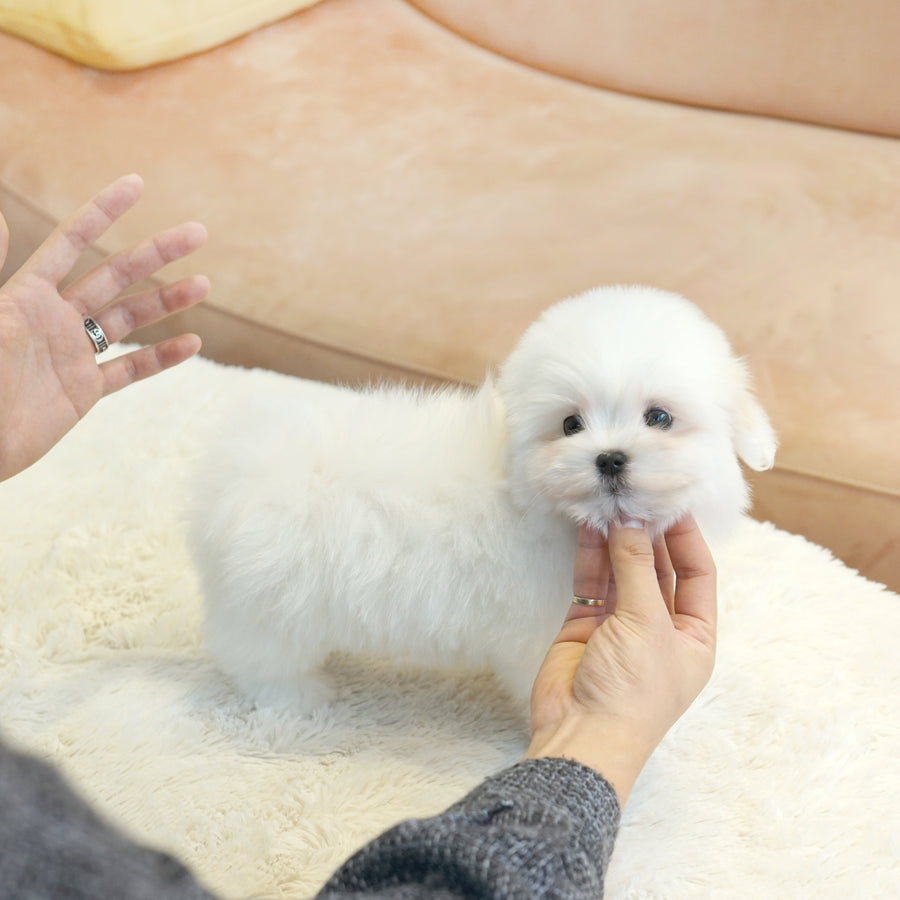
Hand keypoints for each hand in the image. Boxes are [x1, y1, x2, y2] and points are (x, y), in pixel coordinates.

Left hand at [0, 174, 208, 481]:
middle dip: (156, 252)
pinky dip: (162, 358)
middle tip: (197, 233)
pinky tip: (192, 343)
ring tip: (203, 284)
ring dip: (167, 301)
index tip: (136, 184)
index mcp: (26, 295)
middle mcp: (55, 318)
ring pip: (130, 320)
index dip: (104, 211)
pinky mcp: (83, 391)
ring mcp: (72, 354)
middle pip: (116, 276)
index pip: (72, 242)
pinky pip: (130, 370)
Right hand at [526, 517, 716, 805]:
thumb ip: (636, 568)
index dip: (686, 538)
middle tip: (635, 497)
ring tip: (610, 504)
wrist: (581, 735)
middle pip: (658, 568)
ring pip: (622, 570)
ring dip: (616, 539)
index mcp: (694, 635)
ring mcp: (621, 625)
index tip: (670, 503)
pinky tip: (588, 527)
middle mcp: (660, 626)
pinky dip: (590, 555)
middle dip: (647, 534)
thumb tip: (632, 521)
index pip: (697, 574)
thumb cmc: (632, 692)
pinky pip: (592, 581)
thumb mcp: (646, 624)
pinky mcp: (586, 624)